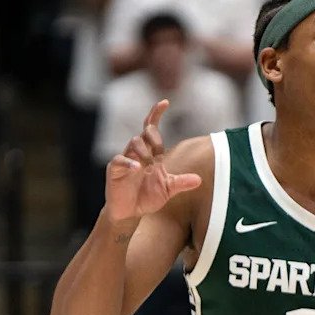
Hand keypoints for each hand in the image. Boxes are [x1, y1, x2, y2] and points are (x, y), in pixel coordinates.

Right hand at [104, 100, 201, 222]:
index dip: (156, 114)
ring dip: (144, 152)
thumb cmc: (147, 197)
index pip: (152, 128)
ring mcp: (126, 160)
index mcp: (151, 154)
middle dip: (153, 137)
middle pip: (144, 133)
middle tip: (158, 152)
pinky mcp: (115, 170)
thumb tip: (199, 180)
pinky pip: (120, 160)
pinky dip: (129, 162)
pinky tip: (137, 168)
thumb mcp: (168, 190)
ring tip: (149, 167)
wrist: (129, 212)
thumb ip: (181, 182)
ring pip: (133, 143)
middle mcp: (138, 153)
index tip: (165, 102)